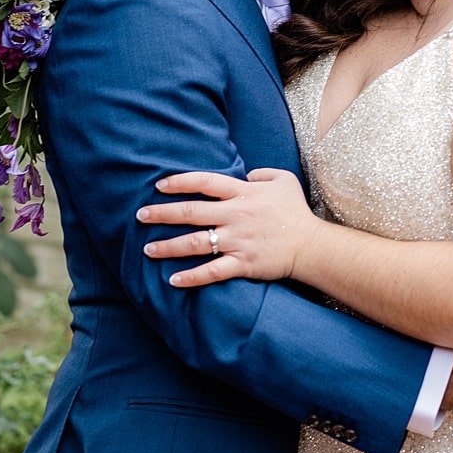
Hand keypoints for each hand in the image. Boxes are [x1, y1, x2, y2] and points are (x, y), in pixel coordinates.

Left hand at [137, 169, 322, 286]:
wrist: (312, 244)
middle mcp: (236, 215)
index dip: (180, 182)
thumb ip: (262, 173)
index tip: (159, 186)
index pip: (205, 182)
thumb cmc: (297, 211)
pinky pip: (212, 271)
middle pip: (191, 212)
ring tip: (148, 249)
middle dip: (162, 213)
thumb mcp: (284, 180)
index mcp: (244, 194)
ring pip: (195, 243)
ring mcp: (238, 241)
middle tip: (140, 216)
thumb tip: (246, 174)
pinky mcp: (243, 263)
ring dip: (168, 246)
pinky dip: (192, 277)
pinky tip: (173, 280)